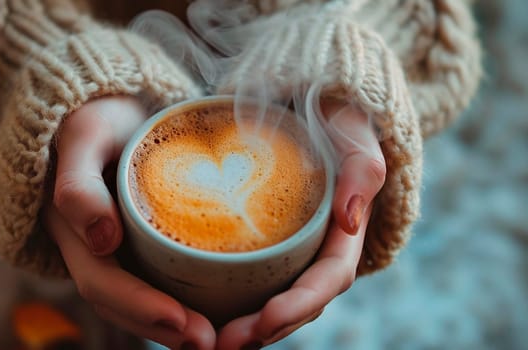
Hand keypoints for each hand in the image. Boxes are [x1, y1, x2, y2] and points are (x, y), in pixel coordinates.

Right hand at [43, 96, 215, 348]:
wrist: (103, 106)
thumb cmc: (93, 117)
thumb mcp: (83, 135)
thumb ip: (79, 182)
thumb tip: (101, 239)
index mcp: (73, 231)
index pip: (103, 282)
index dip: (141, 307)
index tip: (185, 322)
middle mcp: (91, 249)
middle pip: (122, 303)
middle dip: (164, 329)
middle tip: (212, 342)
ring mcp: (112, 249)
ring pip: (137, 301)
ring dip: (173, 327)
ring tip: (217, 339)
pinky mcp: (135, 242)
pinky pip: (154, 281)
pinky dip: (178, 302)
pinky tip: (212, 309)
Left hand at [216, 100, 385, 348]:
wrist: (315, 107)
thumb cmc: (337, 122)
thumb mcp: (355, 136)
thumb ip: (362, 170)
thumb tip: (350, 218)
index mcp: (345, 234)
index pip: (329, 280)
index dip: (300, 305)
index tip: (265, 320)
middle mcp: (320, 249)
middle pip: (299, 303)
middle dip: (265, 329)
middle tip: (222, 344)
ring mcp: (296, 248)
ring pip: (276, 298)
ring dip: (248, 326)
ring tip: (208, 342)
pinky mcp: (271, 241)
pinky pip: (255, 278)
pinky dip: (234, 300)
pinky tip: (202, 307)